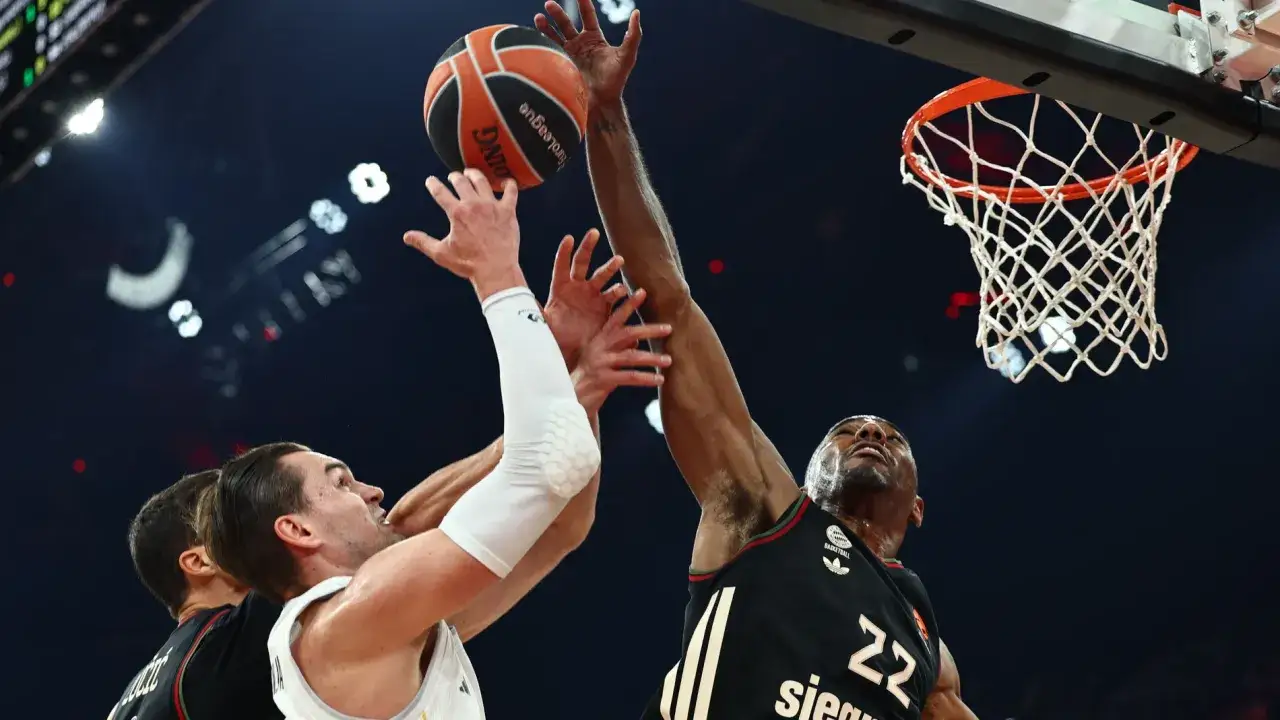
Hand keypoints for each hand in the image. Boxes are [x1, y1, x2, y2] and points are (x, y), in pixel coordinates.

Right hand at [403, 169, 523, 298]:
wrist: (495, 270)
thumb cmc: (468, 264)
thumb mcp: (441, 254)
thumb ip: (423, 242)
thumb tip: (406, 236)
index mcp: (457, 213)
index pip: (440, 192)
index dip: (433, 184)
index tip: (430, 180)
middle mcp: (474, 205)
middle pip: (461, 181)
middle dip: (454, 176)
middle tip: (453, 176)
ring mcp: (492, 206)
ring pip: (482, 181)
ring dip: (474, 175)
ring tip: (471, 174)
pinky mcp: (508, 211)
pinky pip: (511, 191)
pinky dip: (509, 185)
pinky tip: (506, 182)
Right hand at [535, 0, 640, 106]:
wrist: (601, 101)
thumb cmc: (616, 79)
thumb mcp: (627, 55)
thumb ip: (633, 35)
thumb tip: (636, 13)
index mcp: (594, 38)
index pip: (587, 15)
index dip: (583, 2)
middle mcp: (580, 43)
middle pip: (567, 23)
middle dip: (558, 13)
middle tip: (549, 3)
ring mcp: (569, 54)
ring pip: (555, 35)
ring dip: (547, 25)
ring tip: (539, 16)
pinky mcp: (561, 64)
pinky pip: (550, 49)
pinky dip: (542, 40)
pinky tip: (536, 32)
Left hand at [544, 228, 627, 366]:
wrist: (573, 352)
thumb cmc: (555, 336)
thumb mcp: (543, 323)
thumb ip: (534, 311)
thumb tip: (517, 300)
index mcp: (560, 288)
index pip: (561, 266)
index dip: (564, 252)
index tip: (569, 238)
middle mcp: (578, 287)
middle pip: (582, 262)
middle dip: (588, 247)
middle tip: (594, 233)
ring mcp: (593, 295)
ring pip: (602, 276)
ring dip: (610, 268)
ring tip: (618, 260)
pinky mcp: (606, 307)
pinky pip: (616, 297)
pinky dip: (624, 294)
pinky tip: (632, 291)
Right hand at [572, 289, 671, 414]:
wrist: (571, 398)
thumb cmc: (590, 376)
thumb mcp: (602, 357)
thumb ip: (618, 347)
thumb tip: (637, 339)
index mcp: (600, 339)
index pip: (616, 317)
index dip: (629, 304)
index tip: (643, 292)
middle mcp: (600, 348)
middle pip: (627, 333)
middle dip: (649, 329)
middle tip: (669, 328)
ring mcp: (601, 363)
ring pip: (631, 356)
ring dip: (652, 358)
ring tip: (669, 360)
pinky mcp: (604, 380)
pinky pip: (629, 377)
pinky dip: (646, 378)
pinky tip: (660, 379)